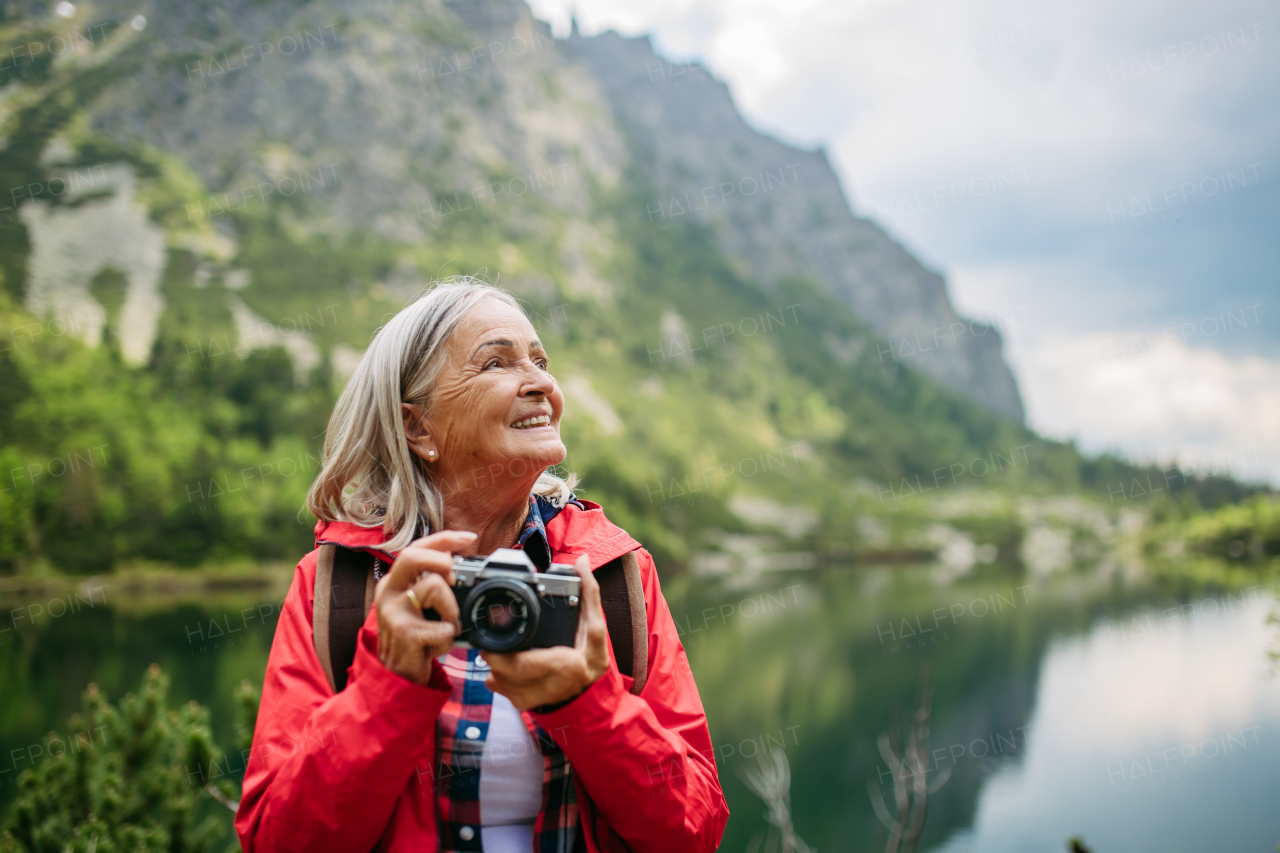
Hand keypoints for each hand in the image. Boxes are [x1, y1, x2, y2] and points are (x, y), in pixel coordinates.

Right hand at [374, 530, 473, 685]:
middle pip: (413, 556)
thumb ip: (432, 585)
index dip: (444, 539)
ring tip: (448, 626)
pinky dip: (449, 638)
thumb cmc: (415, 638)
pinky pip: (442, 625)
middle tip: (456, 577)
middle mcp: (388, 591)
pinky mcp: (404, 632)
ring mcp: (393, 612)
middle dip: (442, 560)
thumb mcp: (419, 607)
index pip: (416, 548)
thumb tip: (461, 566)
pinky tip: (438, 647)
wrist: (396, 676)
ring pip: (434, 586)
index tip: (470, 538)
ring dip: (453, 609)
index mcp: (395, 582)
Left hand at [481, 555, 609, 709]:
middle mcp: (555, 685)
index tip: (493, 643)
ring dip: (493, 666)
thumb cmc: (591, 658)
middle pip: (510, 672)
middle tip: (488, 643)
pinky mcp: (526, 704)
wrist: (590, 695)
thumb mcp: (595, 625)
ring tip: (497, 651)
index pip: (530, 662)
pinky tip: (500, 667)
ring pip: (501, 682)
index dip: (507, 654)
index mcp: (571, 664)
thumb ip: (590, 593)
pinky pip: (500, 689)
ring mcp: (539, 698)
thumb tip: (583, 561)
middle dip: (495, 656)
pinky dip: (494, 676)